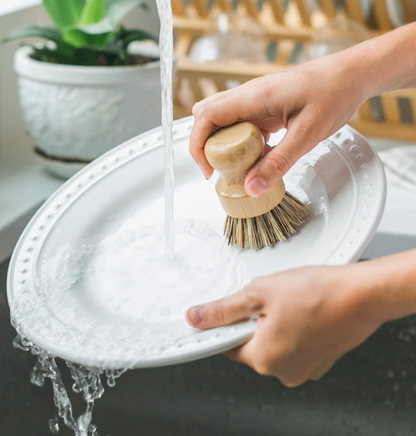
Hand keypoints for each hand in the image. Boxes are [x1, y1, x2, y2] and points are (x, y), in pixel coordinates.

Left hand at [186, 264, 381, 386]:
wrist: (362, 294)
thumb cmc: (318, 292)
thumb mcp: (258, 293)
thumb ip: (223, 310)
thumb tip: (197, 318)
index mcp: (264, 358)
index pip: (227, 345)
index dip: (224, 324)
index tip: (226, 311)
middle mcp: (283, 371)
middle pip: (250, 344)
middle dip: (253, 320)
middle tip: (268, 298)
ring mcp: (304, 368)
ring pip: (273, 343)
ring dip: (273, 323)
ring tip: (290, 302)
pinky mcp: (319, 360)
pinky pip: (293, 344)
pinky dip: (292, 328)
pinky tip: (303, 309)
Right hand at [190, 54, 366, 196]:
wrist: (351, 75)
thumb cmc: (333, 94)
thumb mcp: (306, 134)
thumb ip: (278, 162)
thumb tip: (252, 187)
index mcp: (253, 97)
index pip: (206, 116)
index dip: (198, 145)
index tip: (209, 170)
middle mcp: (249, 96)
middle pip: (207, 117)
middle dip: (206, 145)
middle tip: (221, 169)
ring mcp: (255, 101)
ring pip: (222, 121)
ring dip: (223, 144)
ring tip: (238, 166)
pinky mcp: (264, 107)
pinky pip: (241, 125)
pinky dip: (241, 143)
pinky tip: (257, 157)